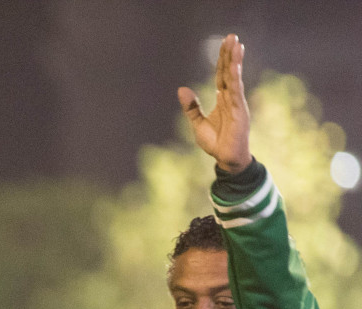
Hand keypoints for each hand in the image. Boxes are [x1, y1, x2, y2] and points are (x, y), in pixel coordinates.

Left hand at [179, 34, 251, 173]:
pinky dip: (235, 79)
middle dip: (230, 54)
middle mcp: (232, 98)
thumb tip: (181, 89)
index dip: (223, 60)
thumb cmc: (216, 142)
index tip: (225, 43)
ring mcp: (237, 104)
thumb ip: (191, 107)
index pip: (222, 75)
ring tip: (236, 45)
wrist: (225, 159)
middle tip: (231, 36)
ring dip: (235, 62)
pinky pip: (236, 92)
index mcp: (223, 99)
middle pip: (230, 72)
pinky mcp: (239, 112)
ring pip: (235, 78)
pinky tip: (234, 67)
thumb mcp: (198, 123)